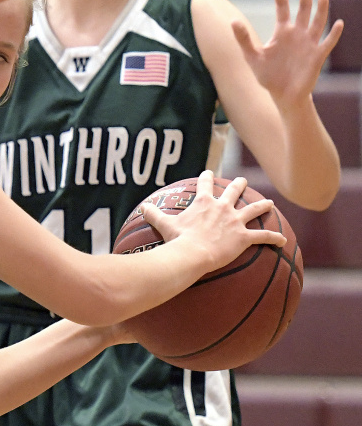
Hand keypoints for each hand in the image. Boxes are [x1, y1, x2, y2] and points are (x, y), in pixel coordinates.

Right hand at [143, 171, 285, 271]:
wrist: (192, 253)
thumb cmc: (177, 239)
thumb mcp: (163, 224)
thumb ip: (153, 214)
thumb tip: (141, 207)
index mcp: (203, 203)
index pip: (205, 184)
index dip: (207, 177)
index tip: (208, 172)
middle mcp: (222, 208)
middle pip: (233, 191)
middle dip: (238, 185)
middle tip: (242, 181)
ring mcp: (235, 221)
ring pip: (253, 209)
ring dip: (262, 206)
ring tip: (269, 203)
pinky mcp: (244, 237)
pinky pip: (263, 236)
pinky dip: (274, 238)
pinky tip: (283, 241)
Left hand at [231, 0, 343, 110]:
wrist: (283, 94)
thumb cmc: (268, 75)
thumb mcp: (252, 56)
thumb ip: (244, 39)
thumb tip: (233, 21)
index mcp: (282, 32)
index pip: (282, 8)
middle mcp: (297, 34)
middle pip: (303, 8)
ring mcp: (309, 43)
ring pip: (318, 21)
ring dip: (321, 9)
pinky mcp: (317, 56)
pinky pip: (327, 42)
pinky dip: (333, 33)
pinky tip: (338, 23)